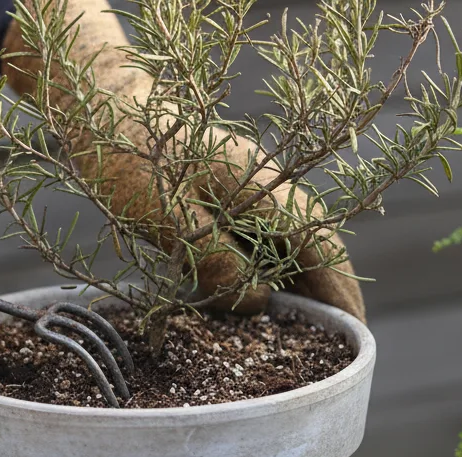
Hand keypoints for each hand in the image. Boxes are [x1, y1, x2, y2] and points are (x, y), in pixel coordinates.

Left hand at [1, 0, 365, 322]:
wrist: (106, 106)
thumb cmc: (133, 159)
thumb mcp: (170, 220)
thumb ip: (217, 263)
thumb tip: (260, 302)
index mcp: (267, 192)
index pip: (323, 250)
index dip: (341, 296)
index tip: (355, 335)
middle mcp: (272, 188)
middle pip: (317, 248)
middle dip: (327, 296)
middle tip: (331, 346)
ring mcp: (254, 187)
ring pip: (292, 243)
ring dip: (300, 283)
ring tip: (299, 331)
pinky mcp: (232, 191)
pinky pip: (265, 236)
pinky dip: (271, 268)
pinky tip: (257, 296)